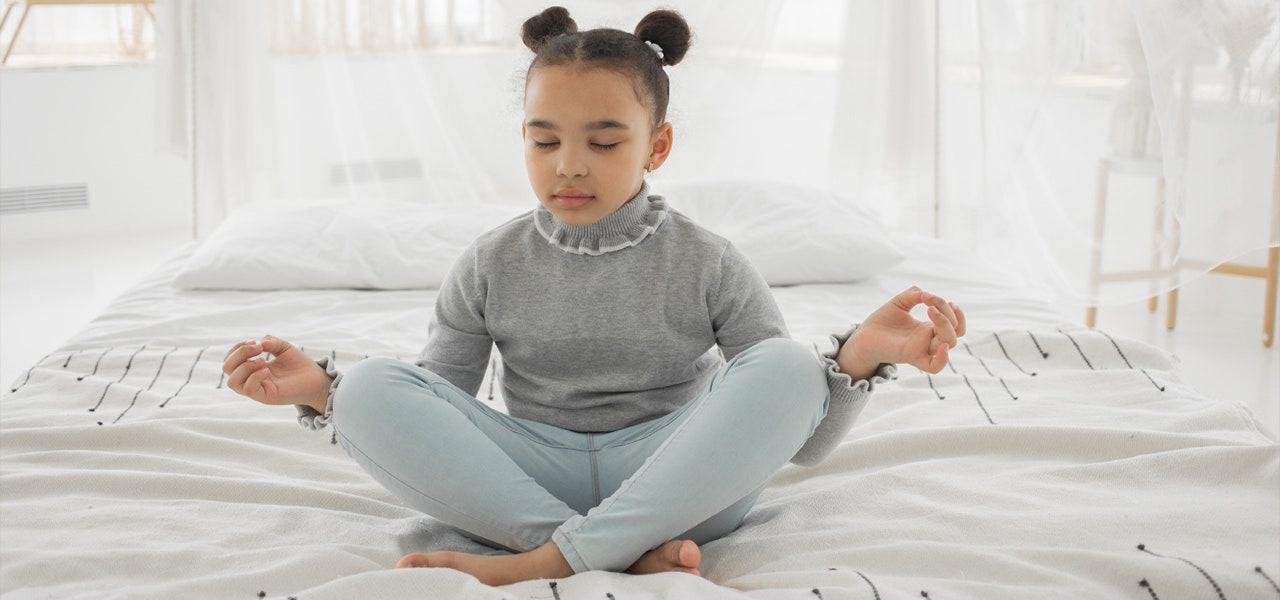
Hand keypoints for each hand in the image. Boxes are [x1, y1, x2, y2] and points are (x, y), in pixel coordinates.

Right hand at [222, 335, 331, 413]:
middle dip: (239, 353)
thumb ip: (271, 341)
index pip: (229, 360)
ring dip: (245, 366)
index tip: (255, 342)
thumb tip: (260, 343)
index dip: (237, 348)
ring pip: (232, 382)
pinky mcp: (266, 397)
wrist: (317, 379)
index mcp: (251, 368)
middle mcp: (250, 379)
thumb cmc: (299, 365)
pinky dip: (255, 376)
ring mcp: (257, 389)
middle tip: (259, 348)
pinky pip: (248, 389)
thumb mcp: (283, 347)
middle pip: (226, 368)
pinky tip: (268, 370)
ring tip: (263, 360)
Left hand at [836, 286, 966, 378]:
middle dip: (948, 314)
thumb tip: (926, 294)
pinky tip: (940, 344)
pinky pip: (934, 366)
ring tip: (929, 310)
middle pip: (956, 332)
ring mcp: (922, 349)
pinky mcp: (911, 357)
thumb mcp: (900, 302)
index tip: (941, 299)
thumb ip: (914, 294)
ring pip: (949, 343)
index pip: (955, 324)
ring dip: (945, 323)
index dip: (956, 312)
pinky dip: (943, 359)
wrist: (863, 335)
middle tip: (930, 303)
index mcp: (929, 328)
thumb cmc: (882, 321)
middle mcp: (929, 340)